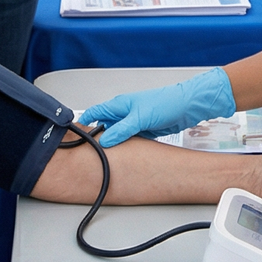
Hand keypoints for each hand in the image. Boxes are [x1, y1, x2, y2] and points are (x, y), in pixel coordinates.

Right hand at [80, 67, 235, 148]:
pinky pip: (128, 141)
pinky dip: (124, 148)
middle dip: (97, 139)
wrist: (187, 106)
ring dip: (112, 145)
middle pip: (103, 127)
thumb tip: (104, 141)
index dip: (83, 123)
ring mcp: (132, 123)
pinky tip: (123, 157)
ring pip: (116, 136)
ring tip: (105, 158)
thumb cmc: (166, 102)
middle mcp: (124, 113)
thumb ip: (121, 129)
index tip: (74, 137)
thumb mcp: (140, 117)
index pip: (94, 113)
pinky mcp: (142, 131)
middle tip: (89, 154)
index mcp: (119, 105)